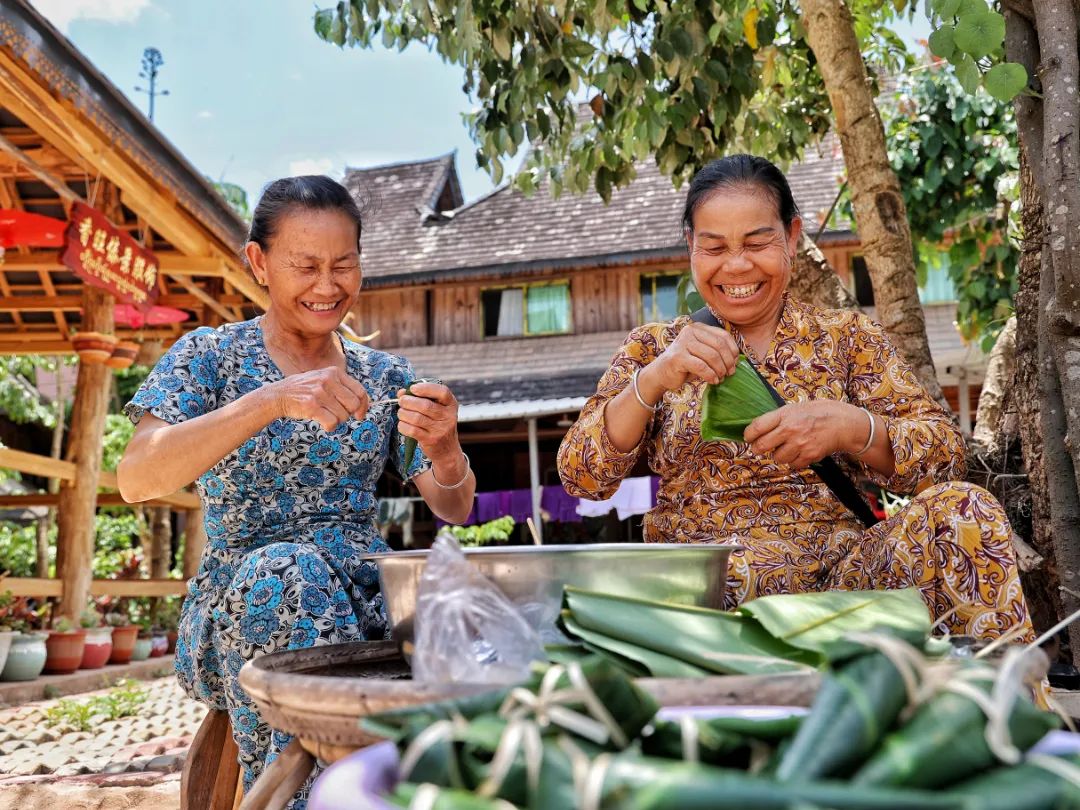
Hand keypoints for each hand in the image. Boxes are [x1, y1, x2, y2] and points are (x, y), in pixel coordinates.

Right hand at [266, 367, 369, 430]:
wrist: (278, 395)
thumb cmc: (305, 390)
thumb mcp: (323, 379)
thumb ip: (342, 387)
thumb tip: (364, 403)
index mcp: (334, 372)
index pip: (360, 391)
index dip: (364, 406)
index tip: (360, 415)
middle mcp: (328, 380)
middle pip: (353, 405)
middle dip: (348, 414)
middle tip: (337, 415)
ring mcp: (319, 392)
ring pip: (343, 416)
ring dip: (336, 421)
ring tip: (325, 415)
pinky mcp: (311, 405)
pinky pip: (332, 422)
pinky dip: (329, 427)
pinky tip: (322, 423)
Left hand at [397, 381, 460, 462]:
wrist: (447, 450)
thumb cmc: (438, 425)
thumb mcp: (437, 410)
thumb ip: (421, 398)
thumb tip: (401, 392)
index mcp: (451, 405)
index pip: (442, 392)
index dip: (426, 388)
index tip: (413, 388)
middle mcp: (448, 417)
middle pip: (425, 405)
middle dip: (408, 401)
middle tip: (402, 401)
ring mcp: (440, 429)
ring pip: (416, 418)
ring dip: (404, 413)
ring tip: (401, 413)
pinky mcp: (430, 440)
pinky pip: (412, 430)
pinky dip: (403, 425)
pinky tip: (402, 424)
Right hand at [643, 323, 740, 393]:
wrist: (662, 373)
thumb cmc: (686, 364)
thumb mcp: (703, 354)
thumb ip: (717, 351)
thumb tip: (737, 360)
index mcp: (699, 328)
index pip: (723, 336)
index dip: (733, 350)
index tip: (735, 364)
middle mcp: (690, 331)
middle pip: (719, 345)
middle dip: (728, 361)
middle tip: (729, 373)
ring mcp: (683, 343)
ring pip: (712, 356)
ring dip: (720, 370)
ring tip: (720, 378)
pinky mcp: (678, 357)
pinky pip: (701, 366)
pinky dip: (711, 375)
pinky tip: (713, 381)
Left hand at [743, 401, 865, 468]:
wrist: (843, 423)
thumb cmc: (818, 413)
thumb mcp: (795, 408)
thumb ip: (777, 418)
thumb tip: (758, 429)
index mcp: (785, 415)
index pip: (757, 427)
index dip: (748, 435)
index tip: (748, 438)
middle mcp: (790, 430)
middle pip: (762, 446)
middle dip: (757, 449)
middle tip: (759, 448)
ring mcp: (800, 444)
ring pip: (777, 458)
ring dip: (779, 455)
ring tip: (787, 447)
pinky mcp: (809, 456)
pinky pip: (792, 464)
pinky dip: (793, 461)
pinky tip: (799, 452)